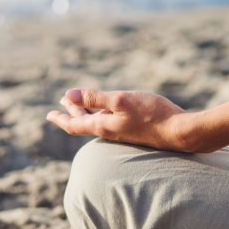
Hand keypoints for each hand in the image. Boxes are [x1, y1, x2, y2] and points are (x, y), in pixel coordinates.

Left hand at [46, 89, 195, 151]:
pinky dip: (102, 112)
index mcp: (103, 126)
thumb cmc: (152, 115)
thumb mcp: (120, 101)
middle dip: (72, 111)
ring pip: (98, 120)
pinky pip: (111, 121)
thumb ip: (95, 98)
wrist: (179, 132)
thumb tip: (68, 96)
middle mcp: (111, 131)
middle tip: (62, 103)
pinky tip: (106, 109)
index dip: (61, 118)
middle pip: (85, 122)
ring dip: (86, 111)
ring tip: (79, 103)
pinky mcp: (135, 129)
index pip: (75, 124)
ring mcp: (123, 132)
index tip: (49, 114)